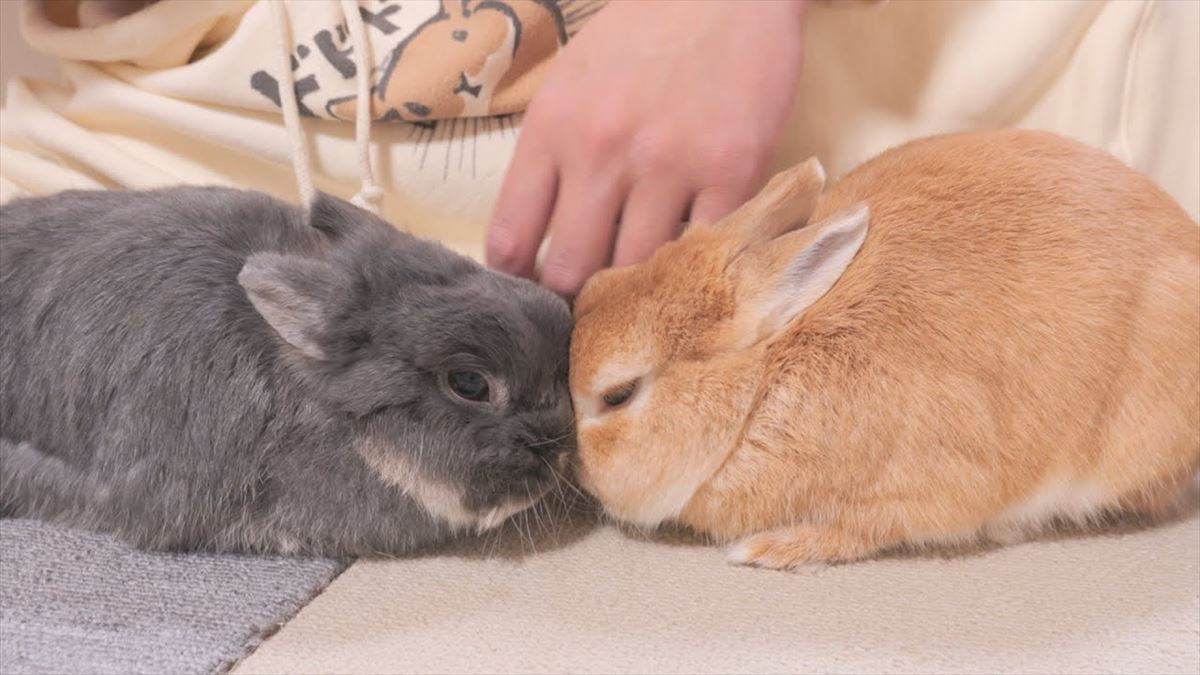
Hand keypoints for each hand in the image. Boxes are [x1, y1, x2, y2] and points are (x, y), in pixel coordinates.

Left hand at [486, 0, 807, 295]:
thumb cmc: (644, 33)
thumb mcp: (571, 81)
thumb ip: (550, 156)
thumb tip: (534, 240)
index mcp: (553, 127)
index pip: (511, 238)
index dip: (517, 284)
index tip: (534, 298)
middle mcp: (603, 151)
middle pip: (570, 270)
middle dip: (576, 300)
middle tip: (591, 310)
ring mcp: (670, 164)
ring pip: (638, 272)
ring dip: (639, 291)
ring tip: (644, 295)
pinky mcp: (733, 170)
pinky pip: (706, 249)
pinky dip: (699, 266)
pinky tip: (695, 266)